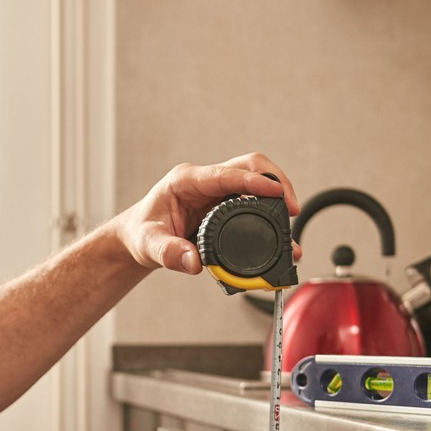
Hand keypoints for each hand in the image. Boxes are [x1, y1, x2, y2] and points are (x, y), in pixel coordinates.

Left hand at [115, 154, 301, 274]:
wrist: (139, 237)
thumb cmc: (141, 234)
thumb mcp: (149, 244)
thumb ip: (169, 253)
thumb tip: (193, 263)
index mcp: (186, 181)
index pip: (227, 174)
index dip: (255, 182)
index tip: (277, 193)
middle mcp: (205, 180)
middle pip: (250, 166)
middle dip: (276, 182)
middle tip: (292, 208)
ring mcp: (216, 190)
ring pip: (256, 180)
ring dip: (277, 196)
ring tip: (290, 223)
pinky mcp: (224, 204)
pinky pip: (253, 200)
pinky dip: (269, 212)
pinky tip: (279, 232)